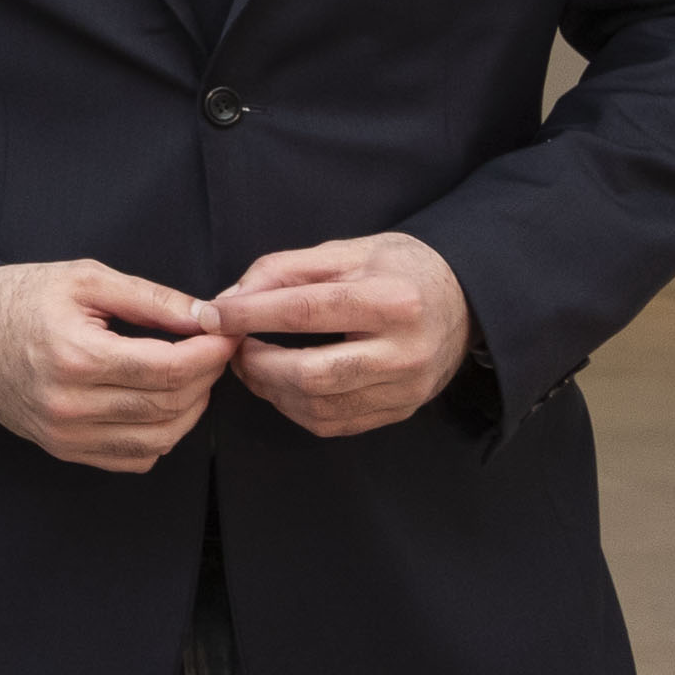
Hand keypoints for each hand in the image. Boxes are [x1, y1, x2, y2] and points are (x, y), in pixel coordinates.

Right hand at [0, 259, 229, 472]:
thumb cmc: (20, 297)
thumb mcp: (84, 279)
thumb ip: (150, 298)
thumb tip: (208, 317)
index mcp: (75, 356)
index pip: (169, 369)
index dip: (210, 354)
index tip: (225, 334)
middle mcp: (69, 404)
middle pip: (170, 406)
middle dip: (206, 378)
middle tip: (212, 351)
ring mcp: (64, 433)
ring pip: (160, 439)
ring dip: (190, 410)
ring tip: (189, 377)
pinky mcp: (62, 448)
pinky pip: (134, 459)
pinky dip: (160, 436)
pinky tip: (157, 405)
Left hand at [212, 232, 475, 439]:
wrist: (464, 300)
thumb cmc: (397, 268)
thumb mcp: (344, 251)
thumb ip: (282, 270)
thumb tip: (227, 300)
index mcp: (392, 301)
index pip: (304, 312)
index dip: (247, 316)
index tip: (210, 316)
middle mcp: (405, 351)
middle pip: (310, 375)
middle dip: (256, 366)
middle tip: (233, 348)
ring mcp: (406, 388)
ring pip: (318, 407)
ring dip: (270, 390)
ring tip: (254, 364)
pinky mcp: (402, 410)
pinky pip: (334, 423)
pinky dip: (295, 408)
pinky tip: (282, 385)